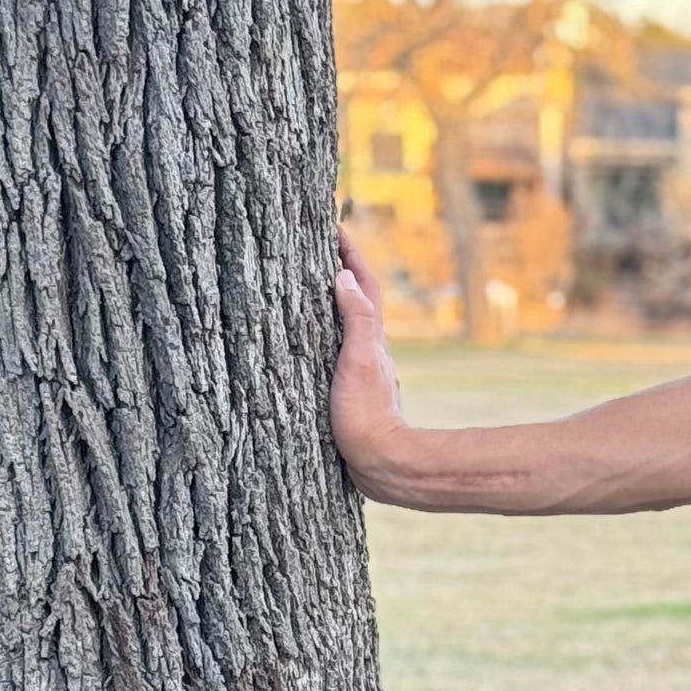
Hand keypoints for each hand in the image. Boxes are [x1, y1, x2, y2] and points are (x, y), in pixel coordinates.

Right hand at [331, 227, 411, 489]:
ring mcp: (362, 370)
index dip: (350, 253)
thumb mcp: (359, 363)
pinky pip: (336, 348)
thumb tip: (344, 277)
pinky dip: (326, 331)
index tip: (334, 224)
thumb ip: (356, 320)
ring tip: (309, 280)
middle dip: (340, 268)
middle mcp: (370, 351)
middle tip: (320, 243)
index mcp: (372, 339)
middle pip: (356, 299)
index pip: (362, 284)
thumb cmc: (368, 418)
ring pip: (347, 324)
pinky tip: (312, 338)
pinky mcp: (350, 391)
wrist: (381, 466)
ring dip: (332, 299)